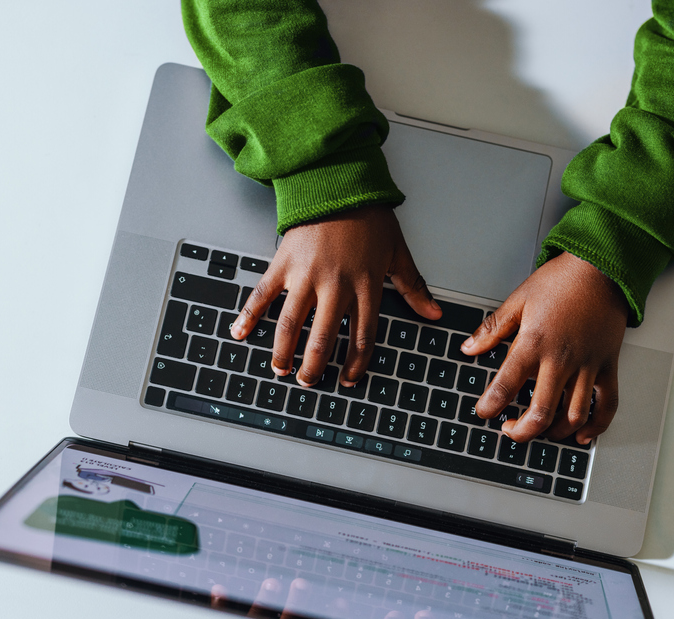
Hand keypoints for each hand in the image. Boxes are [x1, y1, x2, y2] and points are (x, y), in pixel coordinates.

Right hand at [229, 205, 441, 385]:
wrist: (338, 183)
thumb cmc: (369, 217)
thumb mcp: (397, 252)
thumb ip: (413, 287)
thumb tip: (434, 313)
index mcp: (365, 287)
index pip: (363, 336)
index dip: (356, 363)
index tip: (347, 379)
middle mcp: (335, 286)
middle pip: (324, 337)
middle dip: (315, 366)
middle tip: (309, 381)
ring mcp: (306, 276)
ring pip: (292, 324)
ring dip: (284, 351)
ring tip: (280, 369)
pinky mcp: (283, 263)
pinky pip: (262, 294)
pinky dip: (249, 315)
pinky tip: (240, 334)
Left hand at [464, 253, 627, 444]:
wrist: (602, 268)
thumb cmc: (562, 280)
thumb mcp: (519, 300)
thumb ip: (492, 329)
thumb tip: (468, 347)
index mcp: (534, 342)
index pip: (506, 385)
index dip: (490, 406)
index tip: (484, 412)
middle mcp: (561, 359)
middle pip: (541, 412)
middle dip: (522, 431)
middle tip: (510, 429)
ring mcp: (587, 365)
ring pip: (573, 415)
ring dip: (554, 432)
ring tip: (542, 431)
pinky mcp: (608, 365)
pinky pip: (607, 405)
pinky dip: (596, 426)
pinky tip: (582, 435)